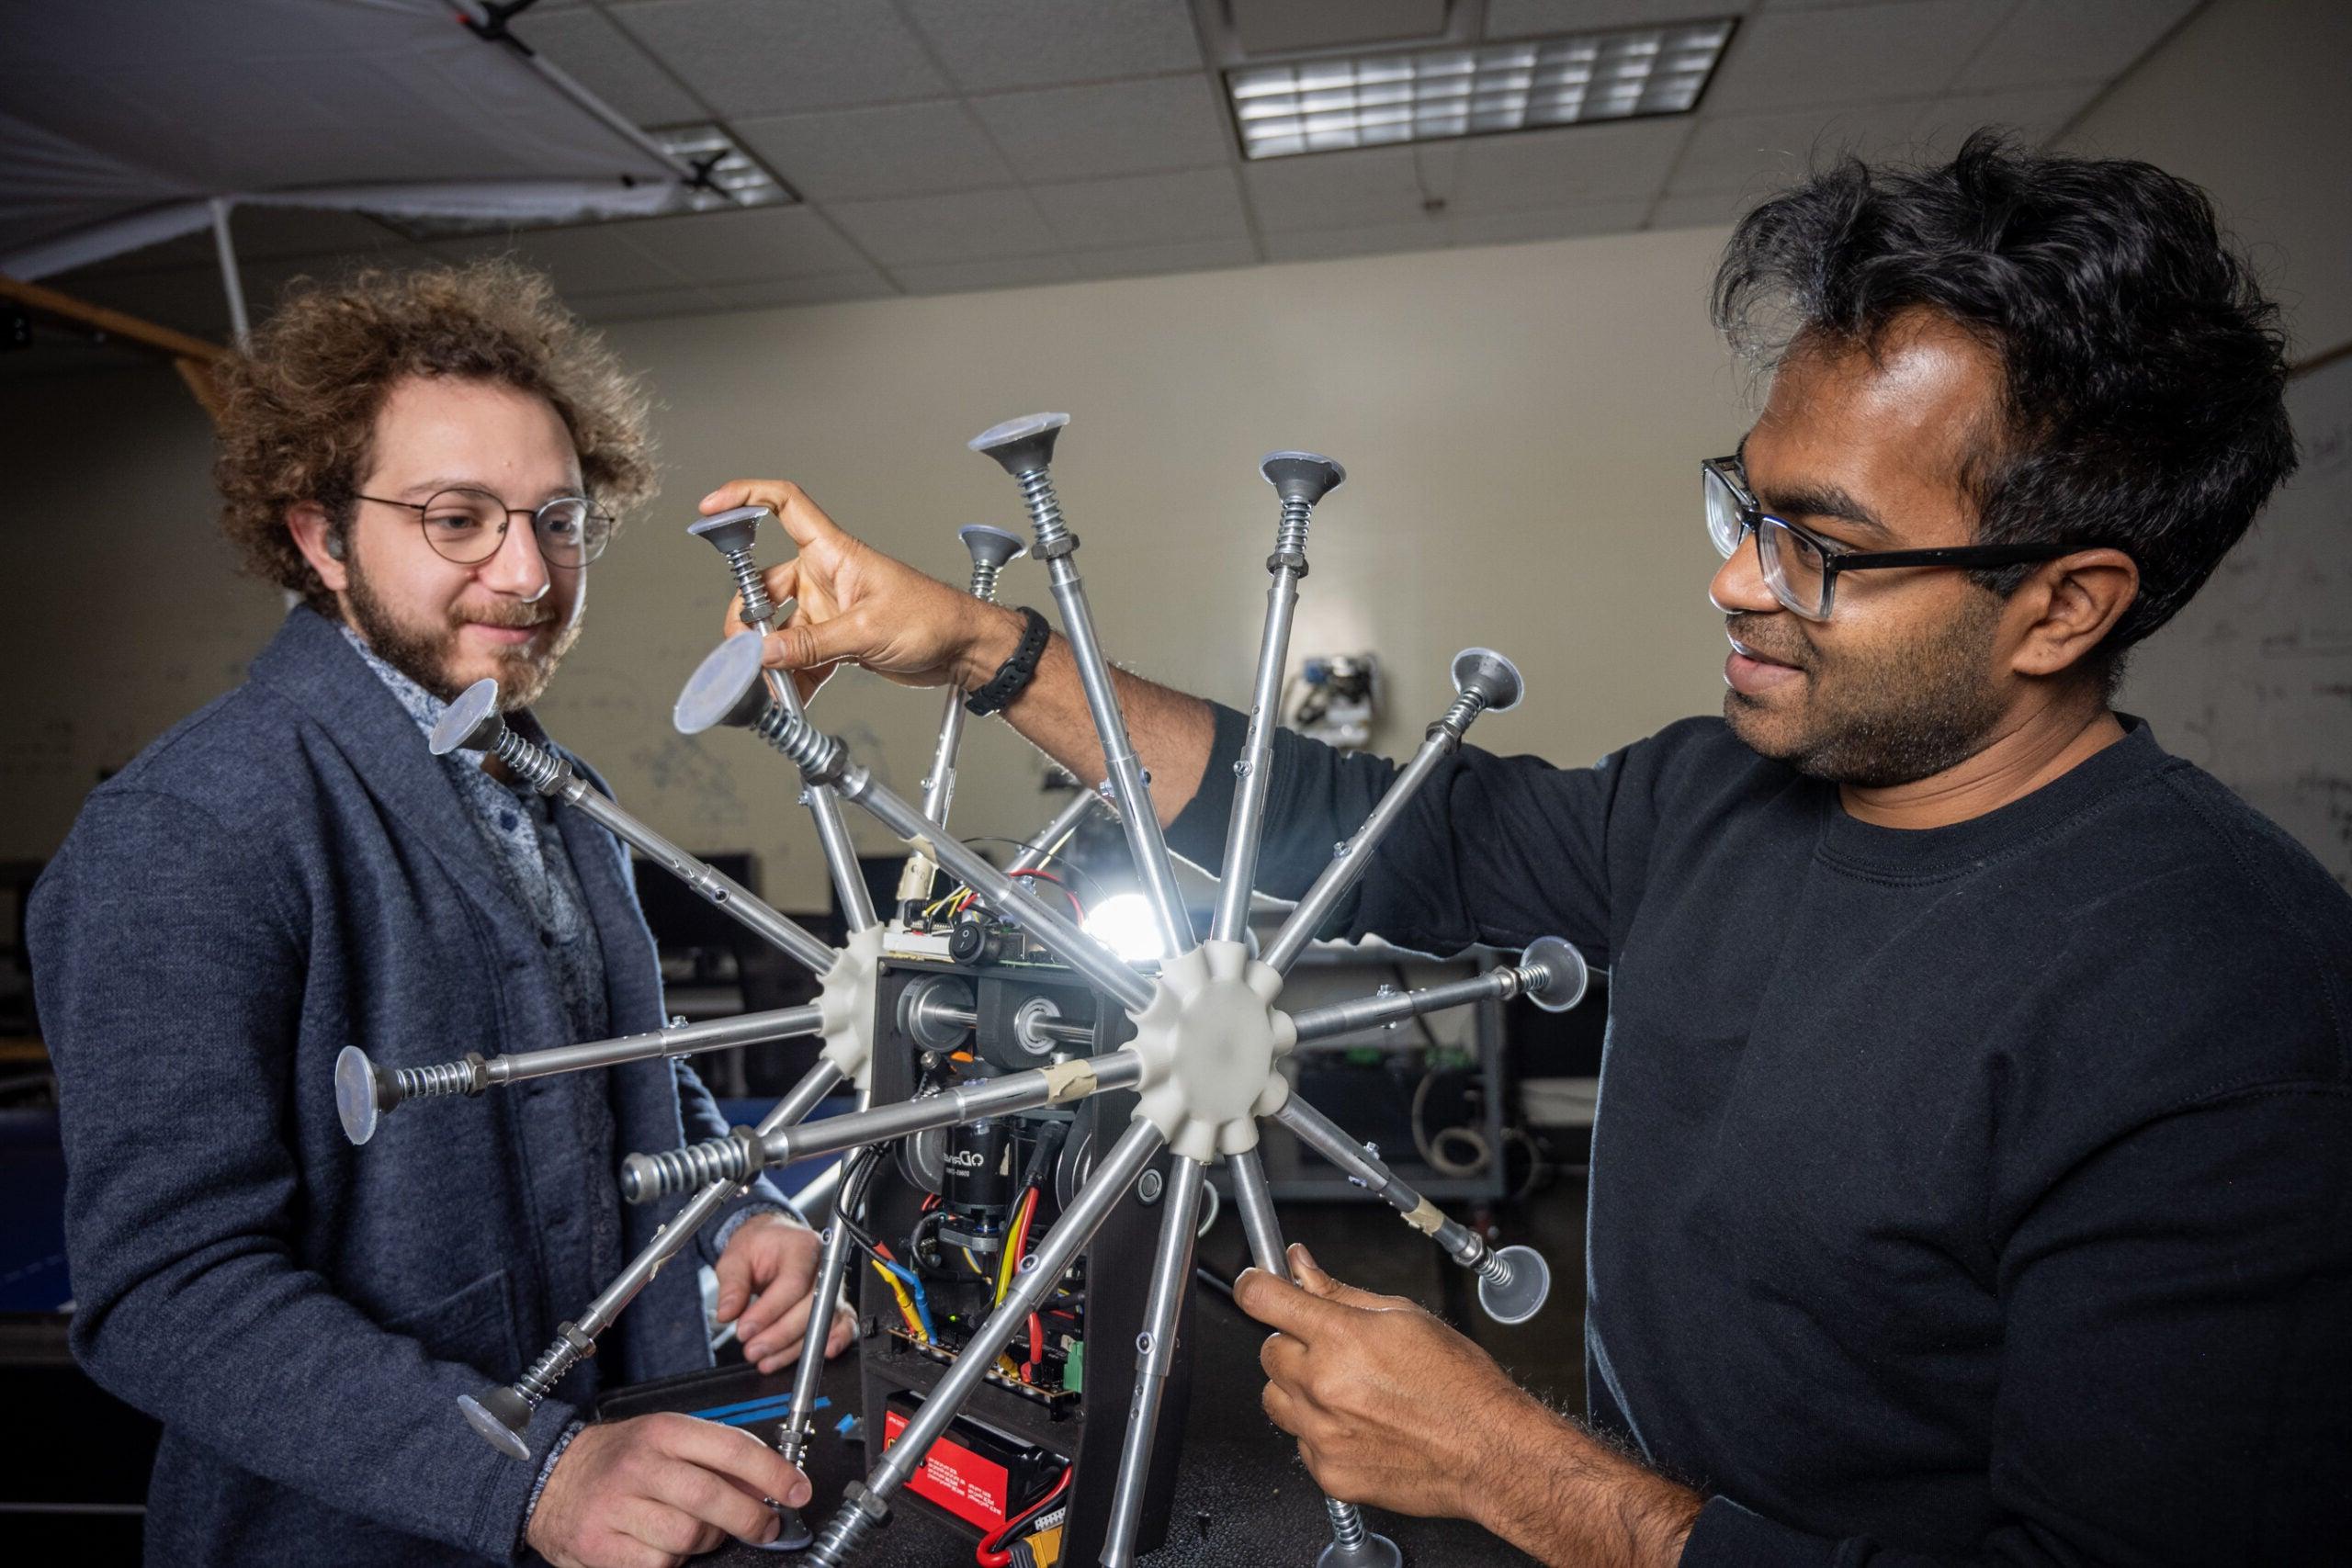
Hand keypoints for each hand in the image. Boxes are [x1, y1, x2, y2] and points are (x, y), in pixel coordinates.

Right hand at [525, 1412, 809, 1567]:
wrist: (551, 1478)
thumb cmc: (618, 1459)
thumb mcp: (666, 1439)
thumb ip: (715, 1455)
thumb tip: (770, 1480)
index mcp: (663, 1431)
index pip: (732, 1448)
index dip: (773, 1473)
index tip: (797, 1490)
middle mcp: (640, 1465)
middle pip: (713, 1498)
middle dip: (752, 1518)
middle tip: (767, 1526)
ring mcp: (617, 1506)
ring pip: (689, 1536)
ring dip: (707, 1541)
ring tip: (701, 1532)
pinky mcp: (599, 1545)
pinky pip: (658, 1564)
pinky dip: (671, 1562)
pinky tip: (665, 1547)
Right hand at [698, 480, 1023, 704]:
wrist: (963, 650)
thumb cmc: (932, 618)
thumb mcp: (867, 631)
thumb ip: (812, 644)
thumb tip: (762, 654)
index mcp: (833, 553)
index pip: (783, 505)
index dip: (745, 497)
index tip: (710, 510)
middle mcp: (825, 576)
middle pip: (765, 586)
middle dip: (748, 619)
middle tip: (744, 652)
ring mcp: (830, 608)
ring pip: (781, 628)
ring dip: (771, 657)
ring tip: (767, 686)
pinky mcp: (839, 638)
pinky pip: (802, 655)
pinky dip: (793, 676)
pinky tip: (790, 698)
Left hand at [713, 1211, 855, 1374]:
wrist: (775, 1241)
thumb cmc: (760, 1245)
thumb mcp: (735, 1257)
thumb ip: (732, 1284)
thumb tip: (728, 1313)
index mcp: (801, 1247)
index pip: (792, 1283)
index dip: (769, 1311)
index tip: (745, 1330)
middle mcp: (823, 1266)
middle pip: (811, 1307)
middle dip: (779, 1335)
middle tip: (752, 1349)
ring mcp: (833, 1286)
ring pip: (823, 1322)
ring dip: (794, 1347)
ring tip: (765, 1359)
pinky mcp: (835, 1304)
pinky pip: (843, 1324)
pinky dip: (835, 1341)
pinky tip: (818, 1355)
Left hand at [1240, 1244, 1700, 1565]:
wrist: (1489, 1452)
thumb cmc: (1460, 1386)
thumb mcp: (1404, 1317)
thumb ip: (1341, 1293)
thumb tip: (1302, 1267)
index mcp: (1341, 1339)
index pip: (1263, 1299)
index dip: (1254, 1285)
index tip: (1254, 1284)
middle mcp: (1324, 1386)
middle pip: (1268, 1350)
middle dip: (1293, 1343)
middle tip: (1333, 1349)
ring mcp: (1322, 1434)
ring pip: (1274, 1397)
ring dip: (1298, 1388)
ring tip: (1345, 1390)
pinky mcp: (1327, 1472)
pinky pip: (1298, 1441)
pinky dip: (1318, 1430)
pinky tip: (1357, 1424)